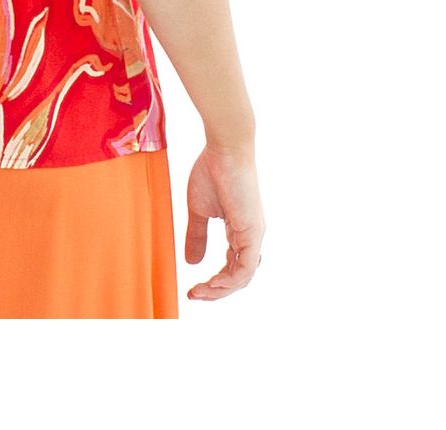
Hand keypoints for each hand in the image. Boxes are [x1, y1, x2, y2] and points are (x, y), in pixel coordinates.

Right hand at [184, 142, 265, 301]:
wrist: (224, 148)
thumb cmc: (211, 170)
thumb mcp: (198, 210)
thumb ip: (197, 236)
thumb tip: (191, 263)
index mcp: (239, 230)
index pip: (231, 266)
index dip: (213, 282)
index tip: (192, 289)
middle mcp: (250, 236)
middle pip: (238, 277)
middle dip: (216, 292)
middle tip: (194, 296)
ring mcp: (253, 235)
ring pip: (242, 277)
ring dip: (220, 290)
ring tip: (199, 293)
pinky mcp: (252, 232)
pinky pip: (245, 268)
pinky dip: (229, 281)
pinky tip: (212, 284)